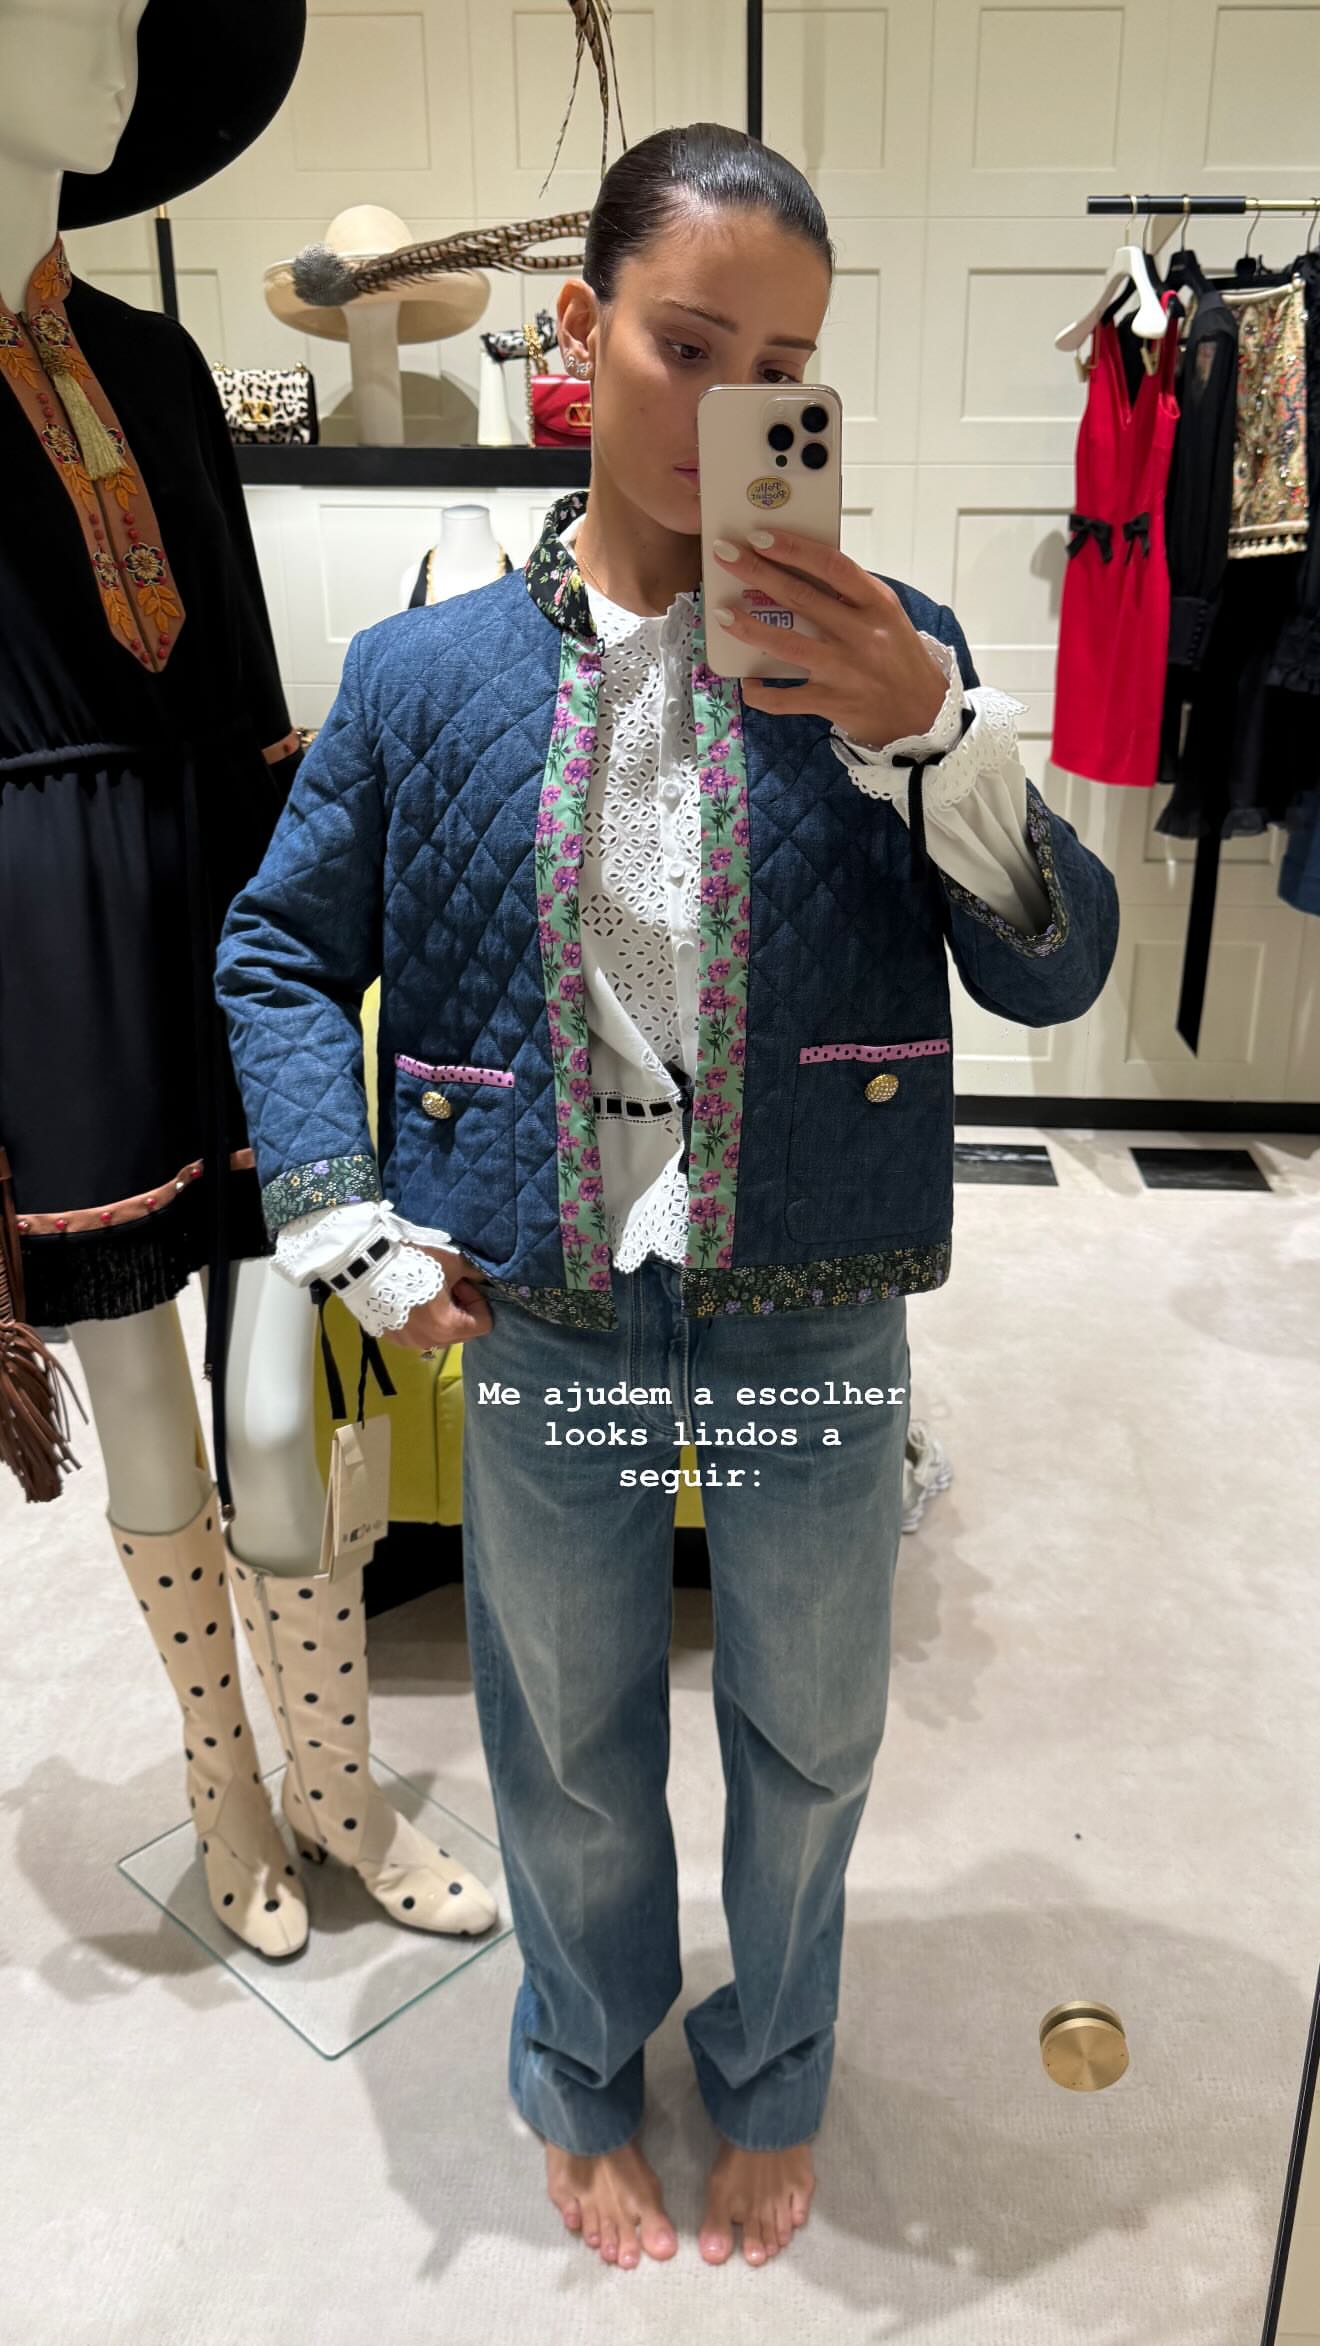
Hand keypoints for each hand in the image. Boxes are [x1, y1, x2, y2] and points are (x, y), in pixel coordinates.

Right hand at [379, 1244, 493, 1352]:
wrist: (368, 1265)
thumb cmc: (416, 1263)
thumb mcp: (452, 1262)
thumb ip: (474, 1273)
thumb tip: (482, 1278)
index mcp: (448, 1327)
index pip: (483, 1324)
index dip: (478, 1301)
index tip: (463, 1284)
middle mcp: (429, 1341)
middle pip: (461, 1332)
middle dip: (461, 1309)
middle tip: (447, 1286)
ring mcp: (407, 1342)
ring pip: (437, 1334)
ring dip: (440, 1316)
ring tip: (427, 1292)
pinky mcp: (390, 1337)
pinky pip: (415, 1333)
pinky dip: (419, 1320)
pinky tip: (408, 1299)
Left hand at [709, 526, 948, 747]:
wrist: (923, 714)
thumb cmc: (899, 657)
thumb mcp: (887, 616)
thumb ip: (851, 595)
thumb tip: (800, 568)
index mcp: (878, 605)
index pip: (832, 566)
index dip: (794, 549)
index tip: (760, 536)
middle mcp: (862, 635)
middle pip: (801, 598)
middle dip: (757, 573)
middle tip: (725, 554)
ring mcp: (845, 670)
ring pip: (787, 645)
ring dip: (749, 628)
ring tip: (720, 612)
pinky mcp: (832, 702)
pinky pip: (786, 699)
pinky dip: (762, 692)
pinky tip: (747, 682)